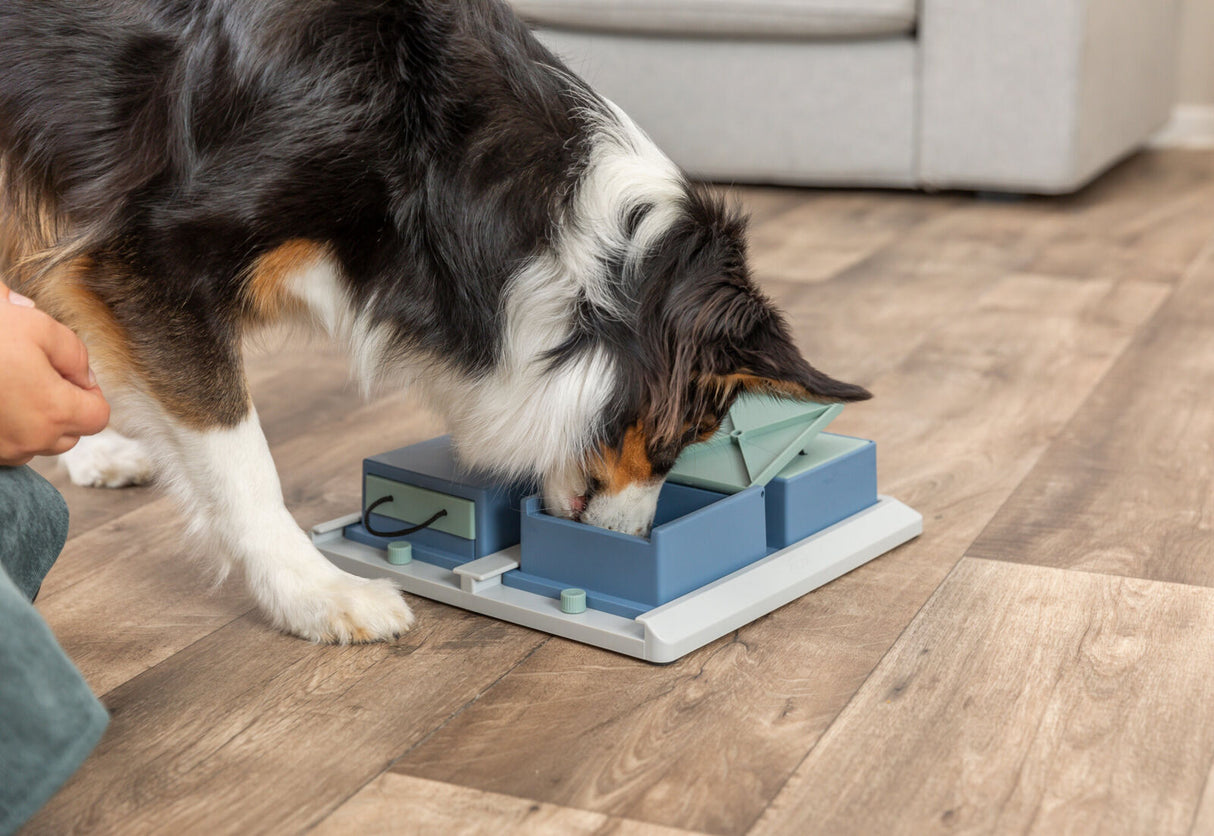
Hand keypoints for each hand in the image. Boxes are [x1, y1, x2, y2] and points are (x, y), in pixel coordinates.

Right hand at [0, 283, 109, 464]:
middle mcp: (28, 440)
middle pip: (69, 433)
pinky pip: (5, 445)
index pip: (98, 416)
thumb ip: (76, 354)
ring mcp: (0, 450)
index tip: (66, 371)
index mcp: (55, 412)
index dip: (89, 391)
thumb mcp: (41, 327)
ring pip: (35, 441)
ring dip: (33, 417)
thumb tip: (83, 377)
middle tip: (35, 371)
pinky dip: (5, 425)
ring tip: (8, 381)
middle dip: (62, 405)